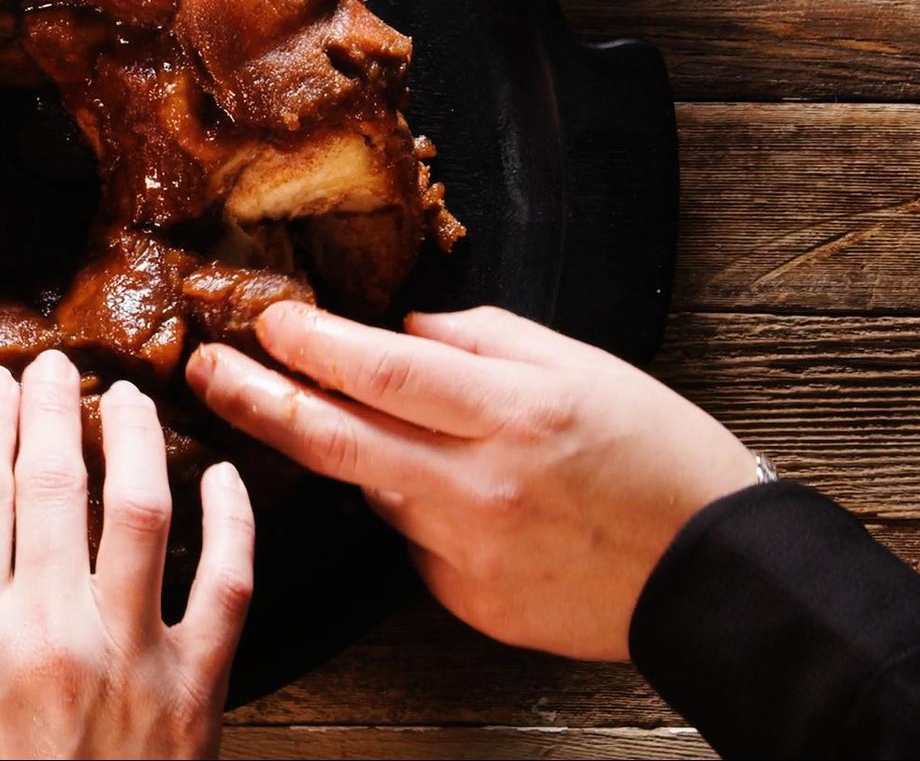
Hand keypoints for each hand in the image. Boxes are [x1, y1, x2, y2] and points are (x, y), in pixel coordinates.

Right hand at [0, 351, 255, 758]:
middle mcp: (50, 633)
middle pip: (49, 486)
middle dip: (51, 410)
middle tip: (54, 367)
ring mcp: (131, 654)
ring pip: (138, 510)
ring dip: (134, 441)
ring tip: (129, 402)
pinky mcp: (198, 685)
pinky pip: (225, 581)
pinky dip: (229, 521)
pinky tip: (220, 477)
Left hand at [186, 304, 756, 660]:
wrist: (714, 572)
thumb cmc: (657, 453)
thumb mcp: (580, 366)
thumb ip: (479, 341)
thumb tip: (399, 333)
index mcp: (510, 413)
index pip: (380, 371)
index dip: (311, 343)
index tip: (266, 320)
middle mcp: (477, 484)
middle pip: (335, 439)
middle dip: (255, 400)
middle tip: (205, 371)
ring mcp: (466, 550)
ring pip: (372, 490)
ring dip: (356, 456)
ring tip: (390, 435)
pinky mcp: (466, 600)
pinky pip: (413, 541)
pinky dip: (419, 512)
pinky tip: (475, 506)